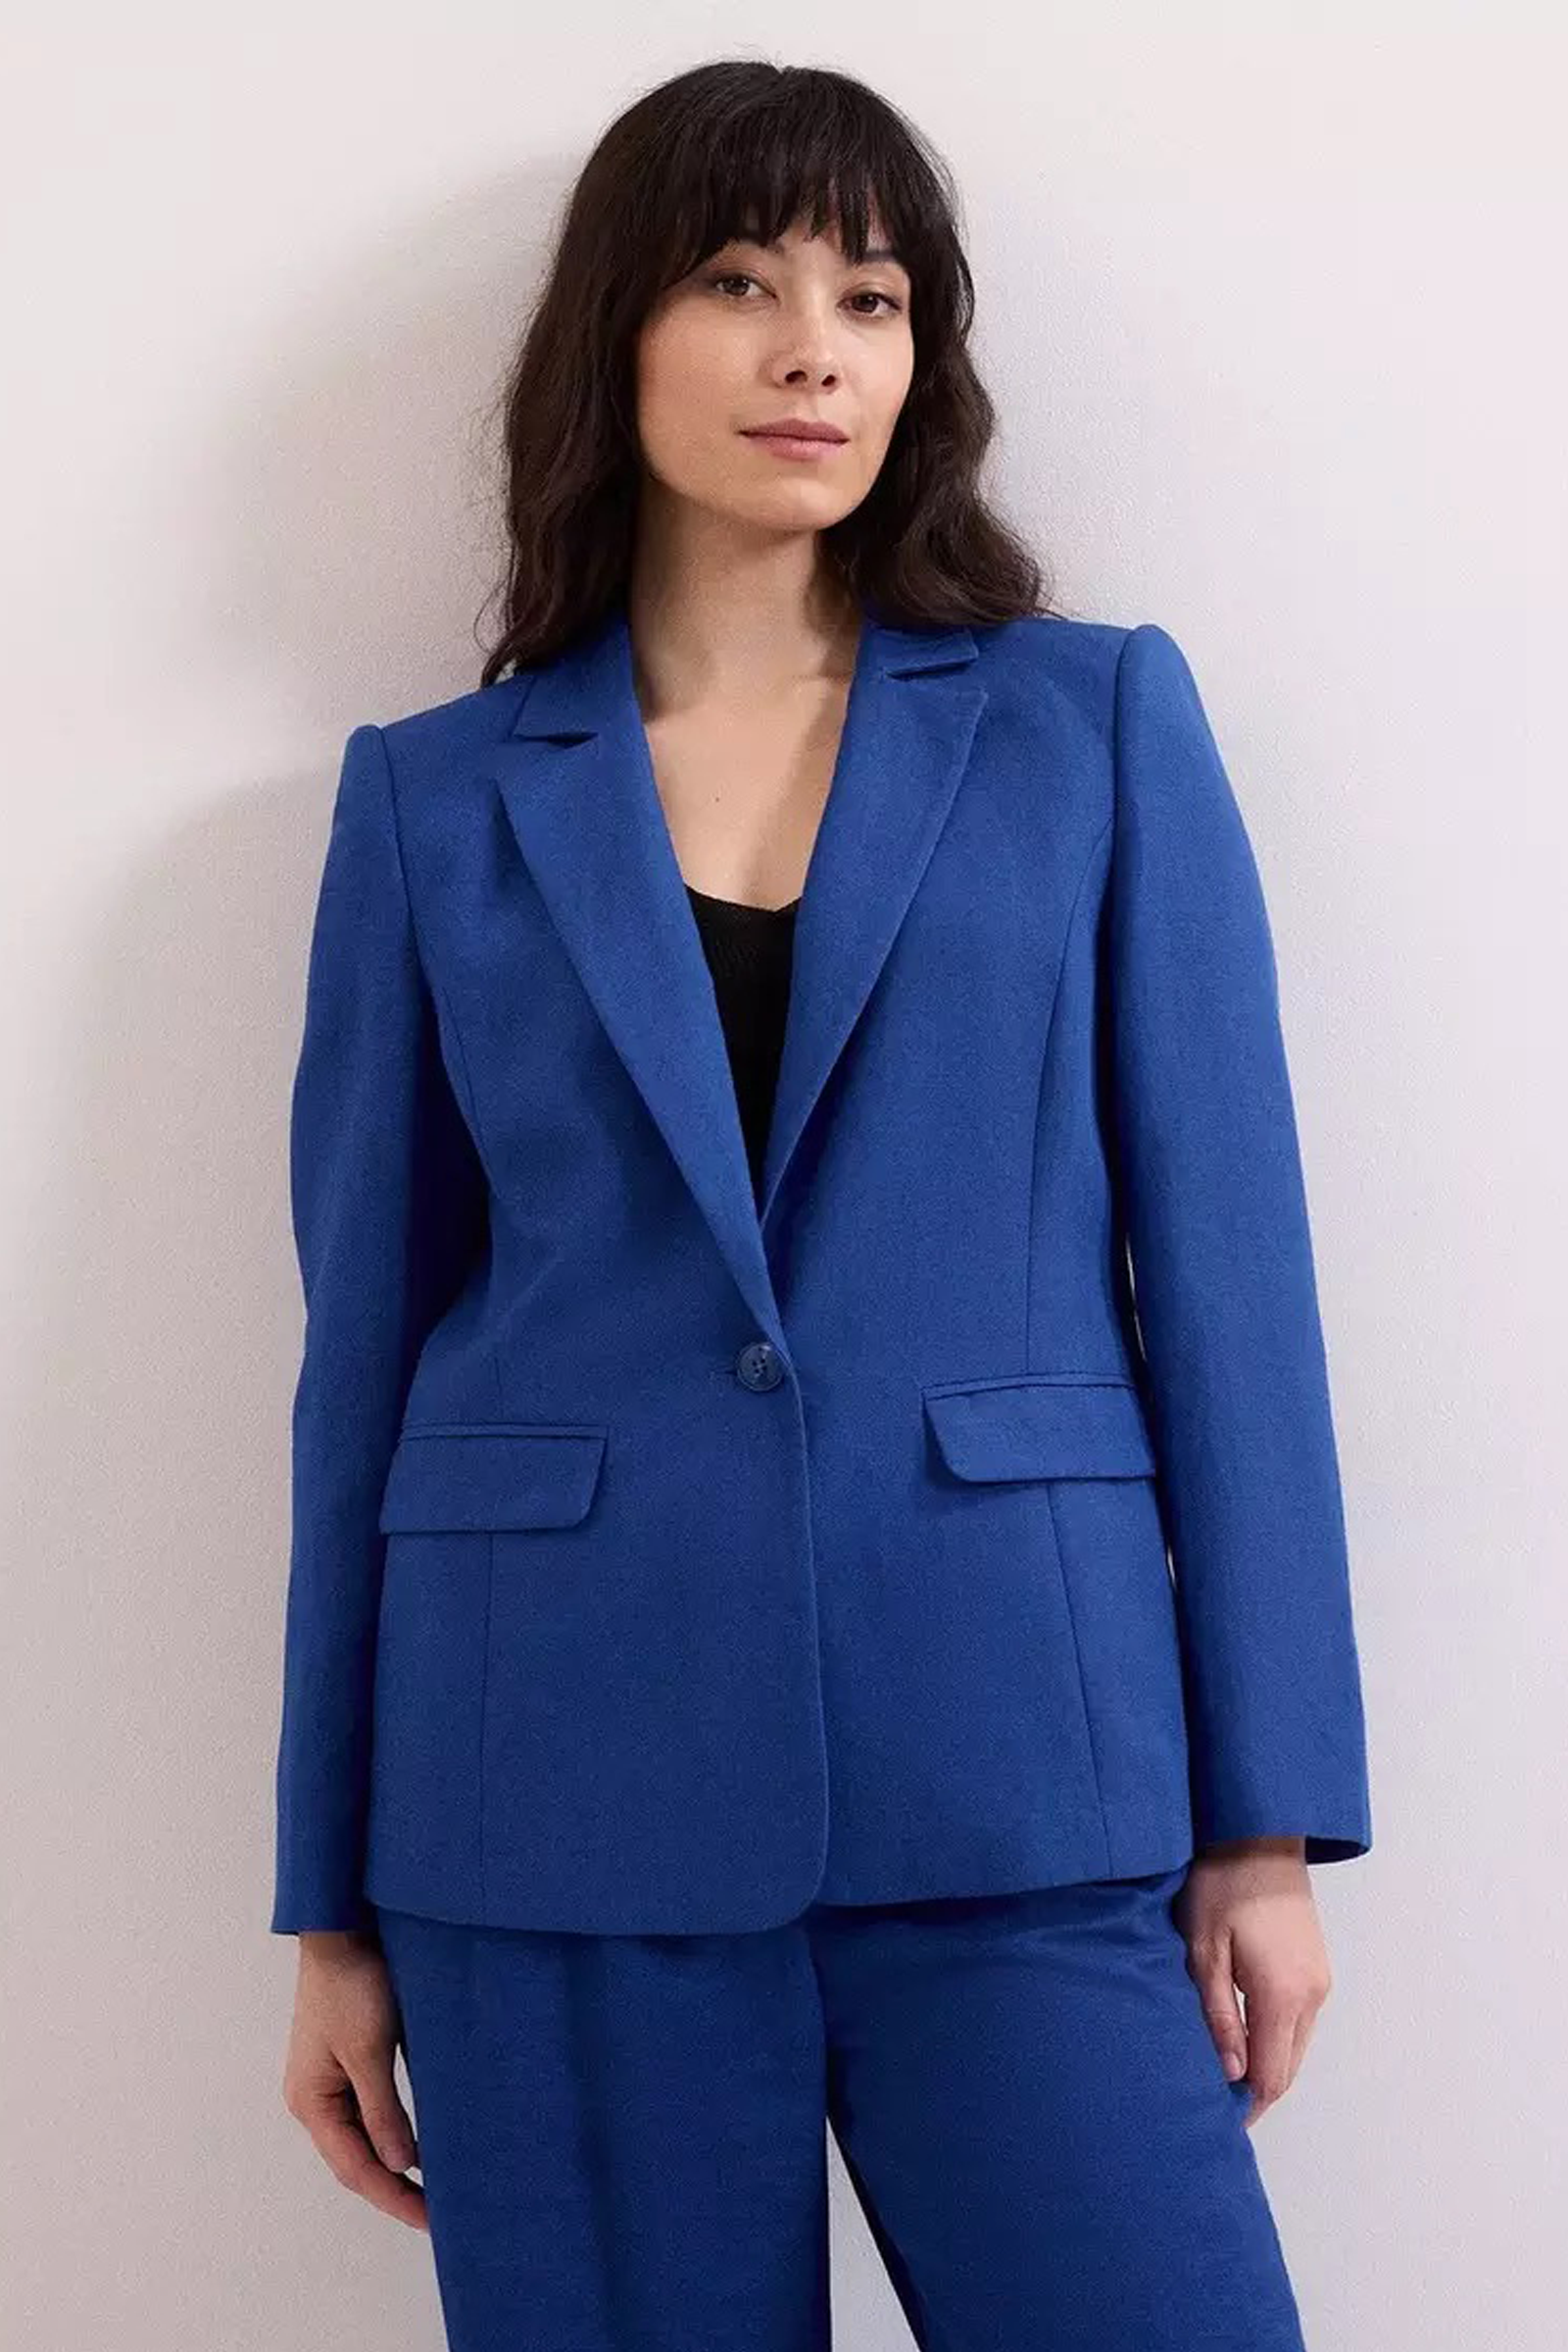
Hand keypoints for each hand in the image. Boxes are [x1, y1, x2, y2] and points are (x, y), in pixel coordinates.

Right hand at [281, 1929, 427, 2229]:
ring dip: (395, 2165)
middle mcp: (316, 2099)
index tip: (429, 2219)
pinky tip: (419, 2145)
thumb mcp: (369, 2050)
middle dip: (394, 2189)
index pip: (356, 2168)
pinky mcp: (350, 2062)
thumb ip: (383, 2109)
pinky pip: (371, 2112)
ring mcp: (331, 2082)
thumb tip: (400, 2164)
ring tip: (431, 2191)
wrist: (343, 1931)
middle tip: (437, 2216)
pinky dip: (394, 2133)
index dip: (393, 2197)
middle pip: (357, 2160)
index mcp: (312, 2102)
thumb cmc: (351, 1986)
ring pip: (364, 2139)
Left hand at [1173, 1837, 1330, 2127]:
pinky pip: (1300, 2021)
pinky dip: (1276, 2038)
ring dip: (1267, 2064)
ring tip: (1224, 2075)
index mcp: (1283, 1995)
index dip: (1247, 2106)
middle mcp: (1312, 1994)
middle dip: (1256, 2091)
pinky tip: (1245, 2036)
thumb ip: (1217, 2015)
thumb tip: (1229, 2075)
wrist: (1259, 1833)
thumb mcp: (1204, 1950)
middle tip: (1215, 2106)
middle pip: (1288, 2068)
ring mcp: (1320, 1980)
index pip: (1271, 2077)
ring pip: (1296, 2045)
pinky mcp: (1317, 1965)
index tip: (1217, 2123)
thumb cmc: (1222, 1884)